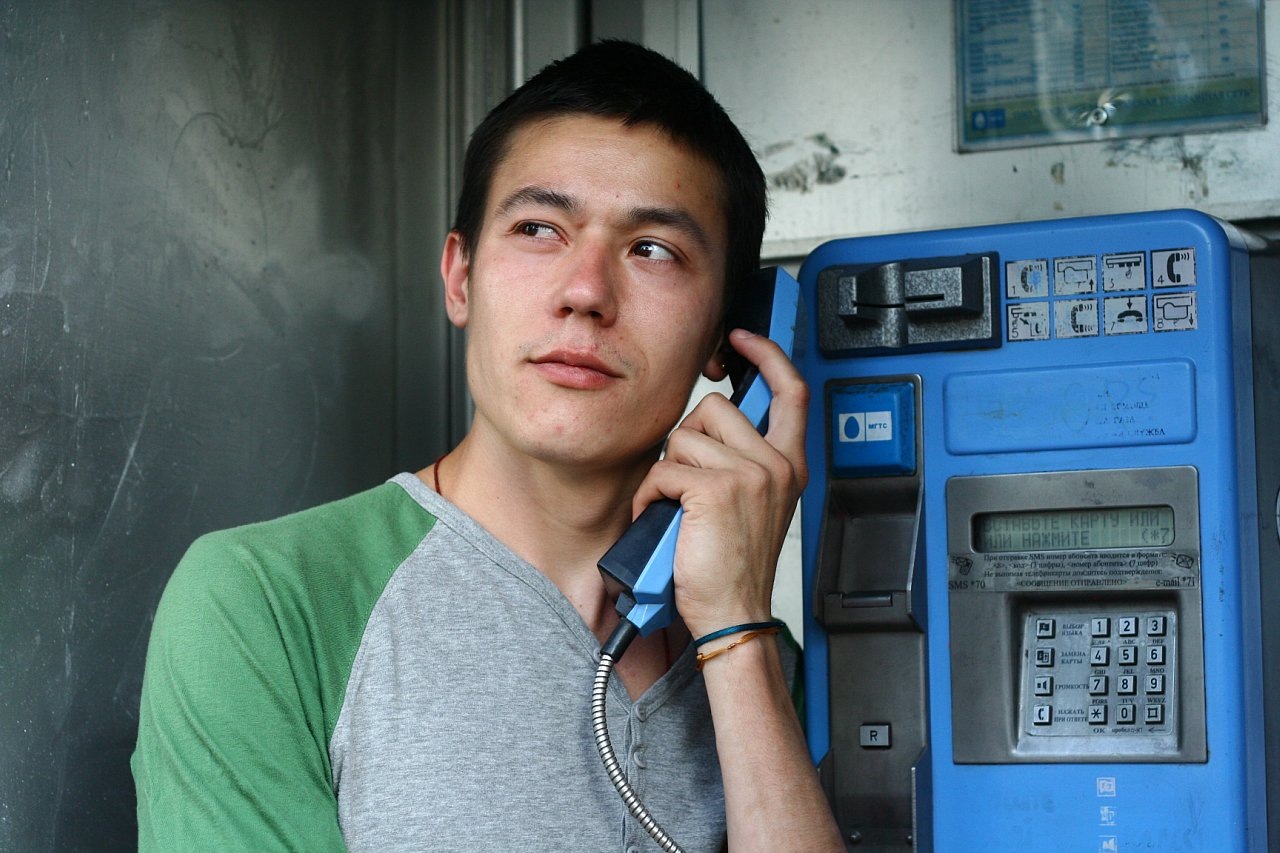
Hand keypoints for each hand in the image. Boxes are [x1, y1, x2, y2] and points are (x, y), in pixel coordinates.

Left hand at [629, 328, 808, 638]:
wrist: (733, 616)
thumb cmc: (734, 567)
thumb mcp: (756, 505)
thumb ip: (744, 461)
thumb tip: (709, 422)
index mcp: (789, 465)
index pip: (792, 390)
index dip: (768, 355)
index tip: (743, 340)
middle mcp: (776, 465)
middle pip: (715, 406)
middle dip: (688, 439)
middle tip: (689, 482)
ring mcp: (749, 475)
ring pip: (683, 437)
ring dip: (667, 472)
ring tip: (678, 508)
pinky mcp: (714, 490)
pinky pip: (663, 469)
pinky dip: (649, 495)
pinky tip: (662, 519)